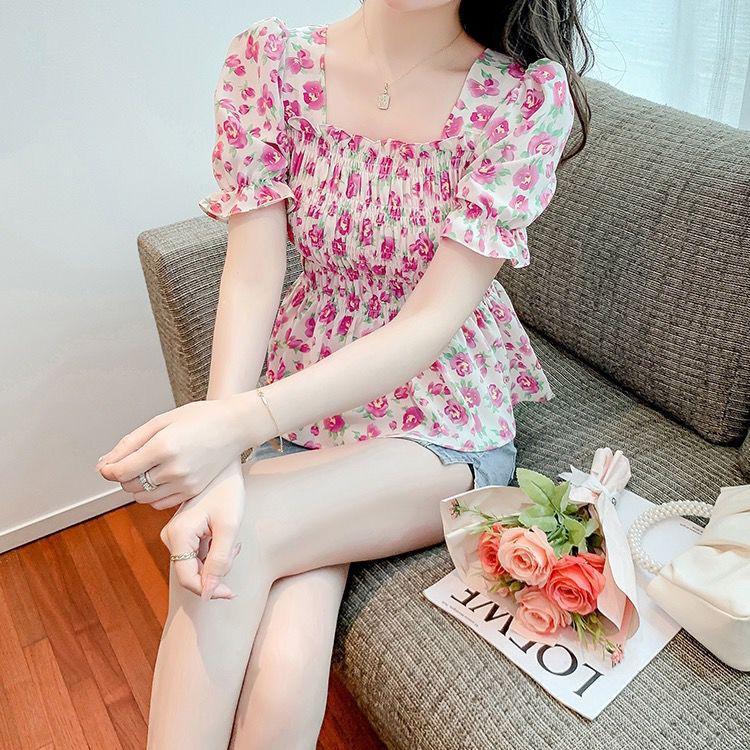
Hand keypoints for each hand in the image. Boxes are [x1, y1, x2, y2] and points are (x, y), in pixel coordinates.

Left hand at [96, 397, 245, 507]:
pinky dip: (154, 494)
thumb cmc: (199, 418)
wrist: (234, 426)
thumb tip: (104, 464)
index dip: (108, 470)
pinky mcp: (193, 491)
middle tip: (132, 461)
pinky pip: (160, 503)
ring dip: (138, 486)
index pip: (122, 471)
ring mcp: (186, 483)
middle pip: (130, 486)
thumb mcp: (160, 421)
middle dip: (123, 476)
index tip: (107, 465)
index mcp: (163, 447)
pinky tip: (162, 478)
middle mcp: (174, 469)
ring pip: (143, 497)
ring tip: (149, 468)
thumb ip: (130, 443)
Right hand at [160, 460, 245, 598]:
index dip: (210, 590)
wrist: (223, 466)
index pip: (188, 579)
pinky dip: (213, 551)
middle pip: (191, 573)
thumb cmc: (228, 491)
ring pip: (195, 564)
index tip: (231, 592)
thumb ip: (220, 560)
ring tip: (232, 540)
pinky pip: (196, 553)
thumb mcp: (229, 527)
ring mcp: (174, 534)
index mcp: (178, 534)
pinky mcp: (181, 532)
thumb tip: (209, 593)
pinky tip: (225, 535)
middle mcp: (170, 536)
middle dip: (216, 571)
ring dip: (216, 560)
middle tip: (235, 550)